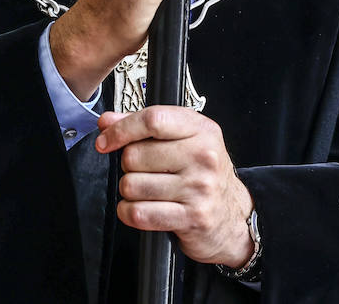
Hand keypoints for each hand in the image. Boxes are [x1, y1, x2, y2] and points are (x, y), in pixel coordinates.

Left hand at [95, 105, 253, 267]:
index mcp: (201, 129)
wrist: (233, 217)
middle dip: (128, 165)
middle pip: (136, 154)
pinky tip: (140, 208)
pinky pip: (140, 213)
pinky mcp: (192, 218)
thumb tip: (107, 121)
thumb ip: (143, 126)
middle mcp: (203, 156)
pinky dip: (129, 212)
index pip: (152, 119)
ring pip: (132, 184)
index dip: (121, 129)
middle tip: (143, 170)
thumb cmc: (204, 173)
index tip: (105, 140)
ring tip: (146, 190)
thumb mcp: (183, 139)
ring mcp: (198, 188)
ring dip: (130, 190)